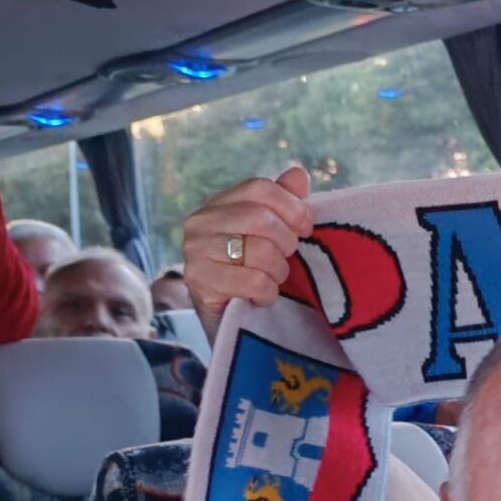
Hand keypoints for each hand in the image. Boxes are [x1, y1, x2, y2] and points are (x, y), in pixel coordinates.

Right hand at [180, 166, 312, 338]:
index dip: (292, 208)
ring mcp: (193, 250)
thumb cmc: (258, 275)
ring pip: (259, 250)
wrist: (235, 326)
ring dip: (277, 272)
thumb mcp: (276, 237)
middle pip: (260, 218)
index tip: (306, 230)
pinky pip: (252, 280)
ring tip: (272, 281)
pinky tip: (261, 298)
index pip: (260, 188)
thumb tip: (298, 174)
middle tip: (286, 261)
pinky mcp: (196, 280)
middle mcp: (199, 221)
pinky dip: (266, 293)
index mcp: (219, 203)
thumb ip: (286, 203)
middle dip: (286, 244)